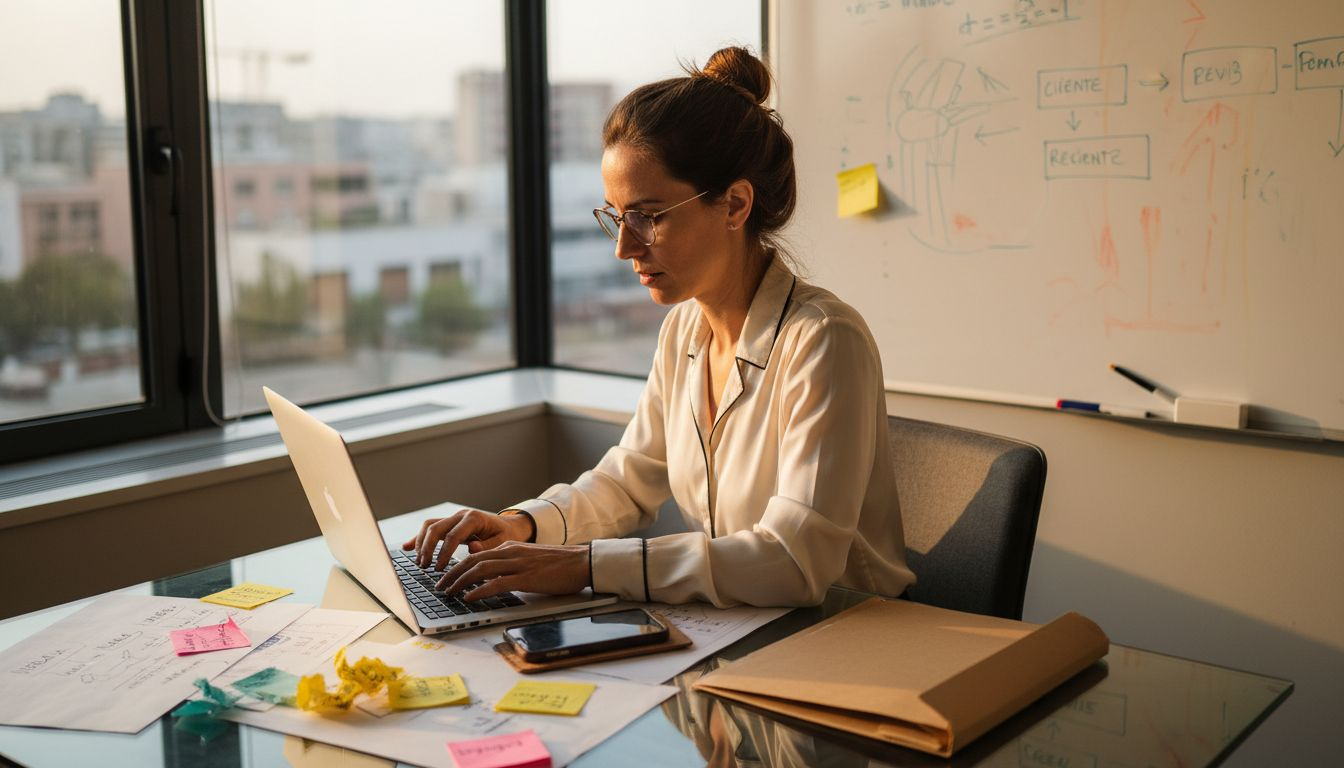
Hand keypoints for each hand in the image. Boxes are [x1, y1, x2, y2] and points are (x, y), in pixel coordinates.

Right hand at [401, 509, 534, 569]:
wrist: (511, 526)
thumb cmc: (508, 535)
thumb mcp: (504, 541)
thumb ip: (489, 546)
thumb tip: (471, 548)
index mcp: (474, 519)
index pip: (453, 535)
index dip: (444, 552)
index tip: (440, 569)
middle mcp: (461, 515)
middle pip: (436, 527)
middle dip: (428, 548)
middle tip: (425, 566)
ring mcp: (454, 518)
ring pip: (430, 526)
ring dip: (421, 543)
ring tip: (420, 562)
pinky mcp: (450, 523)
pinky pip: (431, 527)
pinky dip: (419, 537)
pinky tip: (407, 547)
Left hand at [438, 542, 589, 599]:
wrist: (582, 562)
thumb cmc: (559, 565)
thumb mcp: (530, 560)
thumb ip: (511, 565)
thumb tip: (493, 579)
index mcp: (510, 547)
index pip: (477, 555)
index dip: (458, 567)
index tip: (446, 578)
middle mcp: (510, 552)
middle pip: (472, 561)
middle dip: (452, 574)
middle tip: (440, 587)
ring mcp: (518, 564)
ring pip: (480, 570)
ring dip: (460, 582)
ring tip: (448, 593)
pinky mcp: (526, 577)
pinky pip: (497, 583)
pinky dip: (479, 590)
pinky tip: (469, 597)